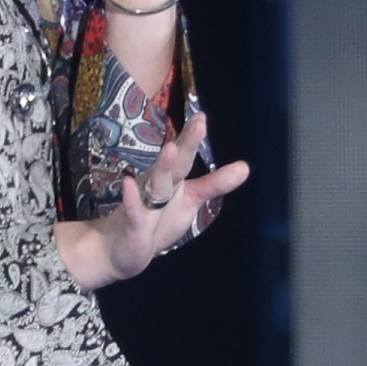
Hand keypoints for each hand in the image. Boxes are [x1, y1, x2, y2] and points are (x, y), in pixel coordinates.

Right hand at [54, 113, 248, 289]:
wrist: (121, 249)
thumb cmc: (158, 220)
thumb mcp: (191, 200)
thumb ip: (215, 183)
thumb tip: (246, 166)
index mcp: (172, 179)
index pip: (185, 156)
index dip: (193, 137)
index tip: (202, 116)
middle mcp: (157, 185)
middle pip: (175, 164)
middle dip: (187, 145)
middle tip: (200, 124)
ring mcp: (143, 202)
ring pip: (156, 184)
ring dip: (163, 166)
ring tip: (171, 149)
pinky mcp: (133, 224)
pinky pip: (133, 211)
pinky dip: (131, 199)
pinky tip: (128, 184)